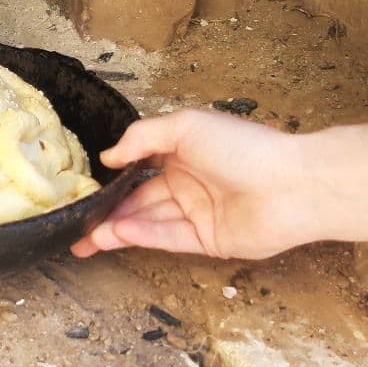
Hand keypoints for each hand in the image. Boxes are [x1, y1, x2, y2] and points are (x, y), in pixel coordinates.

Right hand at [71, 109, 314, 259]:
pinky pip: (167, 238)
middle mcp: (187, 182)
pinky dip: (141, 236)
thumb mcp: (185, 125)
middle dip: (106, 211)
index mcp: (183, 151)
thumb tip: (108, 156)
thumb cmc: (243, 146)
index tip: (84, 187)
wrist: (293, 185)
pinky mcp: (207, 241)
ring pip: (148, 221)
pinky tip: (117, 234)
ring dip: (117, 228)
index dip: (112, 177)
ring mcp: (197, 213)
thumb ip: (142, 137)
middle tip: (74, 224)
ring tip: (85, 238)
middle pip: (138, 199)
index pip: (139, 166)